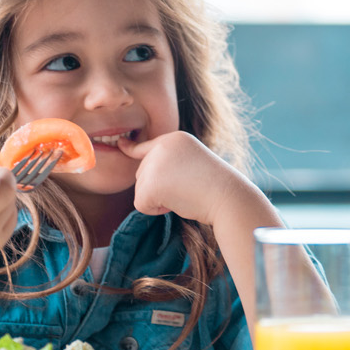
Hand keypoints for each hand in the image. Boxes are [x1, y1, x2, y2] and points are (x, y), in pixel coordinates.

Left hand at [117, 131, 265, 225]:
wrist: (228, 196)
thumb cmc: (216, 186)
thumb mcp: (193, 164)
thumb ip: (170, 164)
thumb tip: (144, 177)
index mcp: (174, 139)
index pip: (146, 146)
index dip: (131, 148)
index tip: (122, 143)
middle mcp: (161, 147)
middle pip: (142, 174)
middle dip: (158, 188)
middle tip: (185, 188)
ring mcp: (154, 164)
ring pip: (140, 190)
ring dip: (158, 199)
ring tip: (184, 194)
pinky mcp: (150, 184)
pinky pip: (140, 204)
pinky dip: (155, 210)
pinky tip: (176, 203)